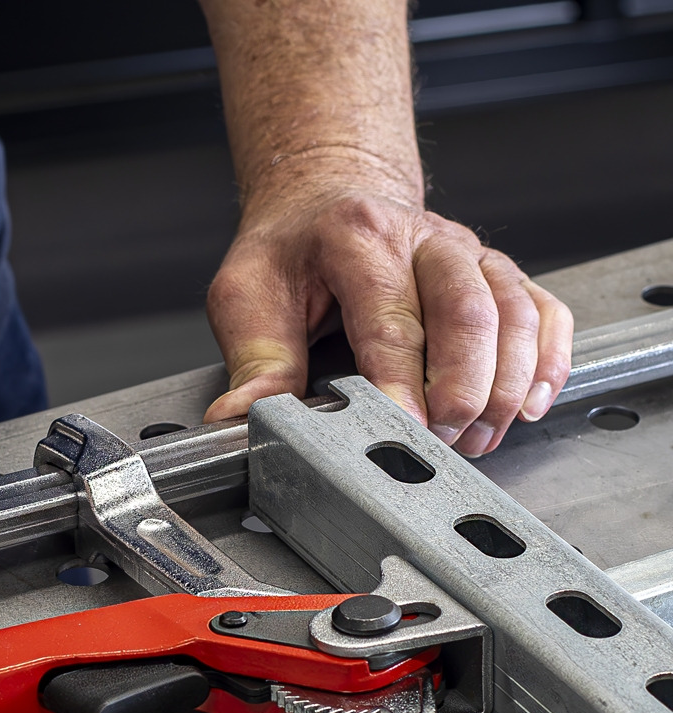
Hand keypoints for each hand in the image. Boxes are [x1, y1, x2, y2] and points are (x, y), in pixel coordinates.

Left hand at [204, 166, 573, 456]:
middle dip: (463, 387)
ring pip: (513, 312)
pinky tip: (533, 403)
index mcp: (356, 237)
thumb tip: (239, 421)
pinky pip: (544, 309)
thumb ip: (255, 361)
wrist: (327, 193)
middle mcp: (424, 238)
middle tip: (444, 442)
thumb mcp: (247, 295)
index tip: (403, 429)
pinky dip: (549, 359)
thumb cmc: (290, 250)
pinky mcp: (496, 272)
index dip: (400, 381)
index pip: (388, 318)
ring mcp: (469, 253)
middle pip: (466, 311)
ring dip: (507, 383)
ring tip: (481, 437)